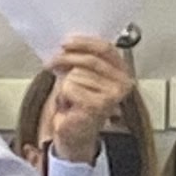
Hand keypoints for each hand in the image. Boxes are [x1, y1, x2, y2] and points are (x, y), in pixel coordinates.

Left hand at [42, 37, 133, 166]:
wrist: (76, 133)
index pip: (106, 49)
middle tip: (52, 63)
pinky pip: (70, 87)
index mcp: (123, 73)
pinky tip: (69, 105)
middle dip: (66, 59)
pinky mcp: (97, 106)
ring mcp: (112, 96)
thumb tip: (68, 44)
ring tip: (70, 97)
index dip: (85, 43)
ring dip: (66, 84)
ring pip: (76, 73)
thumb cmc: (80, 104)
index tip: (67, 42)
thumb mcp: (84, 76)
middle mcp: (122, 84)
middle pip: (89, 60)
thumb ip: (83, 58)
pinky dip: (63, 95)